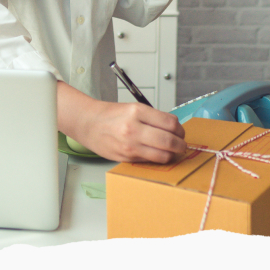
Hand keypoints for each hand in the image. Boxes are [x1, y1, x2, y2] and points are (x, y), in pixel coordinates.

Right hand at [73, 99, 187, 163]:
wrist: (88, 123)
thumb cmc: (110, 115)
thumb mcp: (133, 108)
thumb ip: (153, 118)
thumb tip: (173, 129)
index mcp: (137, 112)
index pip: (170, 123)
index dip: (180, 129)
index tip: (180, 131)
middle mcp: (133, 128)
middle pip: (169, 141)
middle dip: (180, 144)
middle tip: (182, 144)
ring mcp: (130, 145)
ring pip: (162, 155)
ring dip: (172, 154)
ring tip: (172, 151)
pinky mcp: (126, 158)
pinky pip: (150, 161)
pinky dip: (157, 158)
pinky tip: (157, 154)